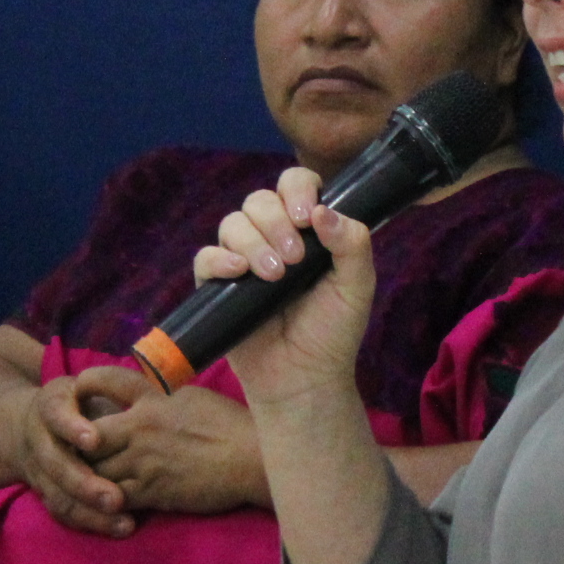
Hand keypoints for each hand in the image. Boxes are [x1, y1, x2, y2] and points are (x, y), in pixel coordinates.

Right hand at [7, 371, 140, 535]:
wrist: (30, 426)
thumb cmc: (77, 403)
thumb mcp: (87, 385)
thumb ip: (112, 388)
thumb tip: (155, 396)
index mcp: (50, 407)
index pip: (56, 415)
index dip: (72, 429)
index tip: (94, 441)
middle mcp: (40, 440)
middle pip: (55, 464)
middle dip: (84, 483)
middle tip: (115, 498)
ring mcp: (41, 471)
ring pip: (59, 495)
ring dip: (90, 511)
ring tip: (124, 521)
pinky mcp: (48, 494)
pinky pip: (66, 512)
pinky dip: (91, 522)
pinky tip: (120, 528)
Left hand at [72, 377, 269, 519]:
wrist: (251, 460)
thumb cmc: (228, 424)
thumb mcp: (189, 395)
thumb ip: (158, 395)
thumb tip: (140, 391)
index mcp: (151, 397)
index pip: (103, 379)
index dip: (85, 384)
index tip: (81, 392)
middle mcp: (140, 427)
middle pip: (86, 434)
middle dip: (77, 441)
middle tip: (76, 446)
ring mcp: (143, 462)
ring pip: (94, 470)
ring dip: (88, 473)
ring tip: (86, 474)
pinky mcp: (151, 492)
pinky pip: (114, 497)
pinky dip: (105, 498)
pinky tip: (107, 497)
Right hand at [197, 166, 375, 412]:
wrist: (303, 379)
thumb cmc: (333, 332)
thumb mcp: (357, 287)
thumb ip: (353, 245)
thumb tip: (324, 212)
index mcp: (307, 229)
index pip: (295, 184)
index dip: (297, 189)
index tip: (306, 216)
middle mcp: (272, 236)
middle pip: (259, 200)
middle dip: (275, 222)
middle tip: (293, 260)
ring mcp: (242, 259)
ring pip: (232, 223)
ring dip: (253, 243)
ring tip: (274, 276)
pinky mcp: (217, 285)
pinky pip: (206, 256)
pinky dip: (220, 259)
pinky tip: (238, 273)